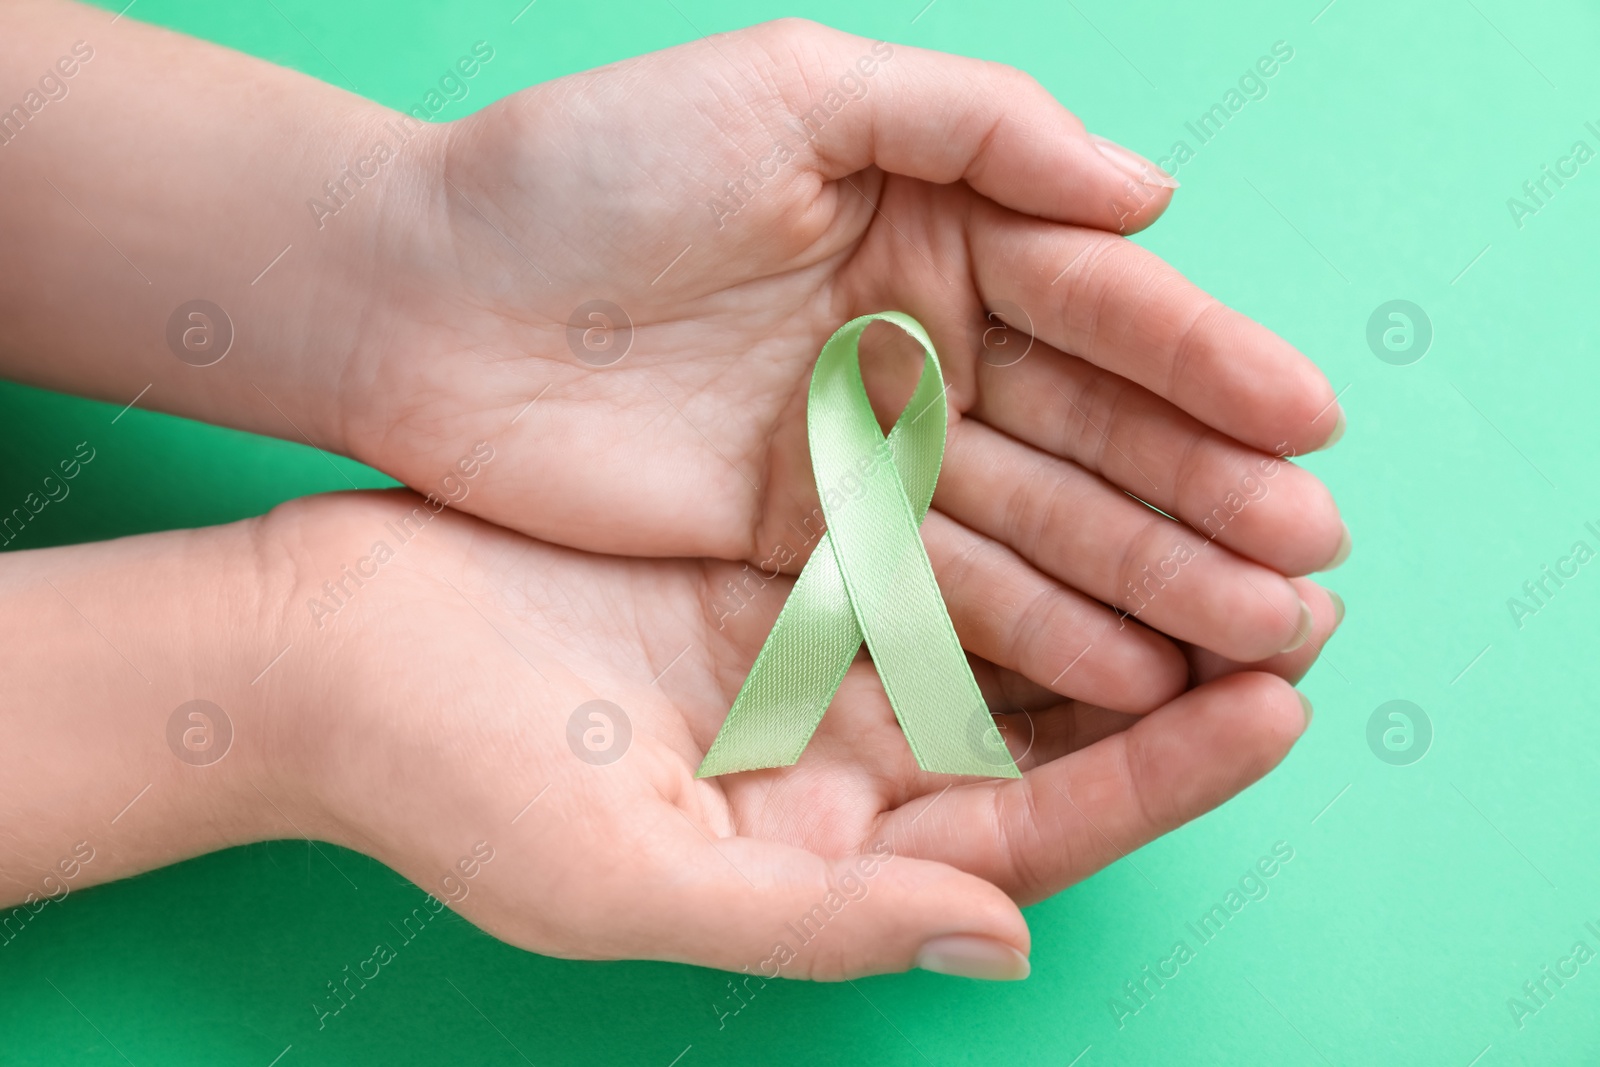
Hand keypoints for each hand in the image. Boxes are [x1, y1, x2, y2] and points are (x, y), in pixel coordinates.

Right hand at [264, 490, 1325, 979]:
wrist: (324, 649)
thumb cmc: (454, 785)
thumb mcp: (636, 883)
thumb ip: (828, 920)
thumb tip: (1005, 942)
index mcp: (822, 857)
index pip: (1027, 832)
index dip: (1155, 779)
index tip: (1271, 708)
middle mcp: (836, 758)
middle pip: (1042, 725)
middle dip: (1172, 672)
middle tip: (1299, 595)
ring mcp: (810, 649)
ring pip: (1000, 622)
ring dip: (1111, 574)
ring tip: (1229, 521)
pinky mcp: (773, 554)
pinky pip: (919, 529)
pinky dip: (1002, 505)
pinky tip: (1082, 456)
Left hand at [339, 20, 1347, 719]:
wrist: (427, 300)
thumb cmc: (588, 173)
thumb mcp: (789, 89)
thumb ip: (977, 124)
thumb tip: (1151, 191)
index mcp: (931, 225)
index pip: (1097, 300)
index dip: (1202, 359)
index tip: (1304, 420)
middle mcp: (918, 341)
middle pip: (1089, 426)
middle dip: (1203, 490)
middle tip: (1312, 558)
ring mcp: (866, 449)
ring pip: (1034, 520)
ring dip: (1147, 575)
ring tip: (1258, 631)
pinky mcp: (805, 538)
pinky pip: (938, 587)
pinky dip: (1030, 628)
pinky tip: (1126, 669)